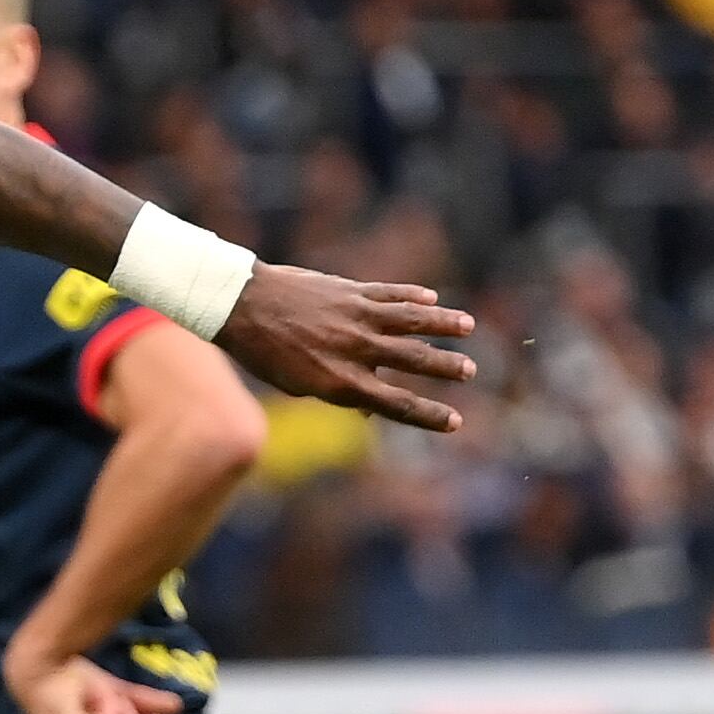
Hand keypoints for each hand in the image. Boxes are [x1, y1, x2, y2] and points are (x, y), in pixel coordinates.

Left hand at [217, 266, 474, 432]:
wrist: (242, 305)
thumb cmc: (266, 353)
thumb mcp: (299, 384)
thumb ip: (340, 392)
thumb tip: (372, 408)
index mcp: (341, 382)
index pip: (395, 404)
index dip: (428, 415)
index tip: (454, 422)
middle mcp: (355, 350)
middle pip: (412, 360)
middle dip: (445, 366)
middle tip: (470, 370)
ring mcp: (356, 317)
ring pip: (411, 321)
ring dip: (442, 323)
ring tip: (468, 327)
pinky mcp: (352, 291)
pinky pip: (390, 294)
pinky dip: (413, 296)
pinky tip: (432, 299)